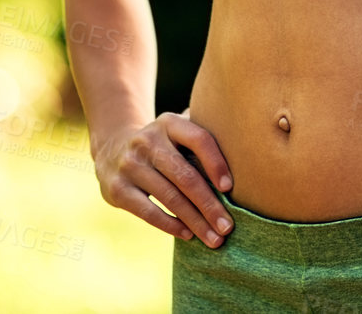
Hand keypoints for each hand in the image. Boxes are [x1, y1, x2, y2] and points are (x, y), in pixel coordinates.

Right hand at [93, 111, 235, 248]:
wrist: (113, 149)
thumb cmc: (163, 144)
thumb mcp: (178, 131)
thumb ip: (204, 137)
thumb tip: (249, 156)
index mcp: (169, 123)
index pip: (199, 139)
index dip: (216, 163)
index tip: (231, 189)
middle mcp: (147, 141)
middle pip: (185, 176)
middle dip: (210, 205)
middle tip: (228, 227)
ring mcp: (130, 165)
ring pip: (169, 198)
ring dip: (195, 221)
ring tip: (214, 238)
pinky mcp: (117, 189)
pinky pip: (148, 211)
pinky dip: (171, 225)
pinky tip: (188, 235)